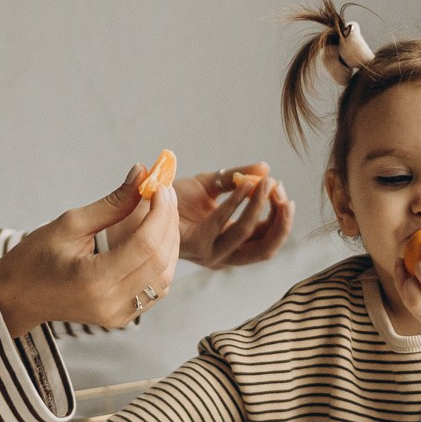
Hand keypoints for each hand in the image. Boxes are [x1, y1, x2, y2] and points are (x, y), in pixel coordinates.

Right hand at [0, 166, 180, 334]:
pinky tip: (153, 237)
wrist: (16, 298)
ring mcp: (118, 315)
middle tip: (164, 193)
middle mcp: (111, 303)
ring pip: (164, 277)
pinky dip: (160, 261)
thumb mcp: (70, 224)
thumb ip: (112, 203)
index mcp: (95, 280)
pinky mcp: (122, 318)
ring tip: (160, 212)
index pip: (146, 245)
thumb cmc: (34, 260)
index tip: (159, 186)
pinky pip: (155, 289)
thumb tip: (141, 174)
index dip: (160, 212)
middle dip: (168, 222)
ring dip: (168, 242)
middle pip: (160, 261)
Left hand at [177, 163, 294, 268]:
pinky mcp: (194, 244)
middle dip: (280, 220)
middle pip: (265, 248)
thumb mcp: (213, 184)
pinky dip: (238, 203)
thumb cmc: (174, 196)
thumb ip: (239, 177)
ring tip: (268, 183)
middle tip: (281, 189)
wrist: (139, 201)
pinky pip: (223, 224)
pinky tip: (247, 184)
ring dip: (262, 208)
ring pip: (248, 236)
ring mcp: (209, 254)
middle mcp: (224, 256)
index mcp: (232, 245)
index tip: (281, 188)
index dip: (280, 217)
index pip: (267, 239)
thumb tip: (266, 166)